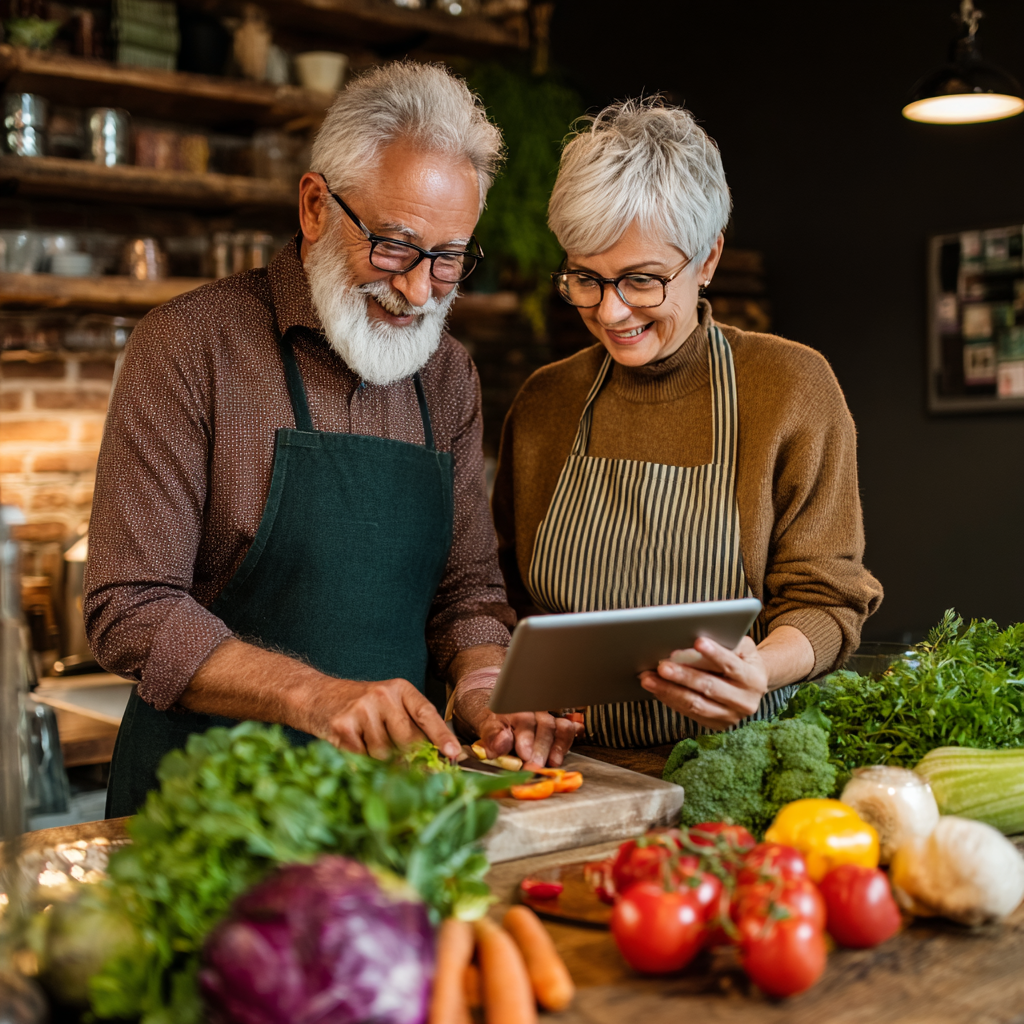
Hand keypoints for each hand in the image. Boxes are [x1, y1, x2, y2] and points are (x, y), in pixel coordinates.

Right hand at [308, 677, 461, 760]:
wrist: (316, 695)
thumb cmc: (359, 705)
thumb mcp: (388, 705)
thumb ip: (410, 725)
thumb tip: (434, 759)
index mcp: (400, 689)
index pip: (426, 713)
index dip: (441, 735)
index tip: (453, 753)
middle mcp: (383, 695)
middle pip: (407, 741)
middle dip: (409, 759)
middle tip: (406, 766)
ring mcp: (362, 709)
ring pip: (384, 755)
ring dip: (379, 760)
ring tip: (367, 744)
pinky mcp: (343, 726)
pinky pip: (362, 758)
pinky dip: (360, 761)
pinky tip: (353, 746)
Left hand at [453, 689, 581, 767]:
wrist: (495, 710)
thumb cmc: (490, 722)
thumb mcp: (482, 725)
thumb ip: (491, 735)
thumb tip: (500, 746)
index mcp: (512, 708)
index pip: (522, 720)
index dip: (525, 737)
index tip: (524, 754)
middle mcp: (532, 711)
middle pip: (543, 725)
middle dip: (540, 747)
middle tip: (535, 765)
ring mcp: (545, 717)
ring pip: (558, 727)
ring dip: (558, 746)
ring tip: (553, 762)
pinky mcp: (555, 726)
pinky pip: (567, 729)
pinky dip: (568, 740)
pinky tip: (566, 750)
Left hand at [639, 635, 767, 730]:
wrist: (752, 685)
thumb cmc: (741, 658)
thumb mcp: (742, 647)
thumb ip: (727, 642)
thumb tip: (695, 639)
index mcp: (753, 678)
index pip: (732, 665)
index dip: (715, 654)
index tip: (697, 642)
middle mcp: (745, 701)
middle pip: (710, 687)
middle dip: (683, 676)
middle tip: (661, 665)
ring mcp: (731, 717)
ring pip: (696, 704)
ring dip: (669, 691)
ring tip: (648, 679)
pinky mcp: (717, 725)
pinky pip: (689, 713)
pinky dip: (670, 700)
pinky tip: (656, 688)